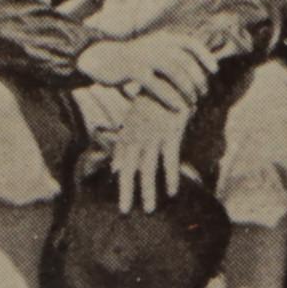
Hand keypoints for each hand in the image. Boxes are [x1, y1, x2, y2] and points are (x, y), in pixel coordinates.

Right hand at [84, 27, 215, 113]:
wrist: (103, 59)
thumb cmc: (135, 60)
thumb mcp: (155, 50)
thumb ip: (172, 55)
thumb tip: (198, 68)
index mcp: (163, 38)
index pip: (190, 43)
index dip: (205, 55)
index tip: (215, 70)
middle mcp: (156, 44)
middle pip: (185, 60)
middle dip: (198, 77)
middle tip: (203, 93)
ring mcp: (145, 55)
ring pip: (174, 71)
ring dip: (187, 88)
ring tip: (193, 102)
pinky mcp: (133, 69)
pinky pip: (156, 84)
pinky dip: (169, 97)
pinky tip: (177, 108)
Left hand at [107, 97, 190, 212]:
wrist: (168, 76)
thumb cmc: (151, 101)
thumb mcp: (133, 122)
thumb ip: (124, 146)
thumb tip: (114, 168)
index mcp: (128, 134)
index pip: (120, 163)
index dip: (118, 183)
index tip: (119, 201)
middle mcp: (138, 136)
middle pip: (129, 168)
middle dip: (126, 191)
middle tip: (125, 211)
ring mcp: (154, 135)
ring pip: (148, 168)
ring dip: (148, 190)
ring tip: (149, 209)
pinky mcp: (171, 132)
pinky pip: (170, 159)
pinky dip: (171, 176)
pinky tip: (172, 191)